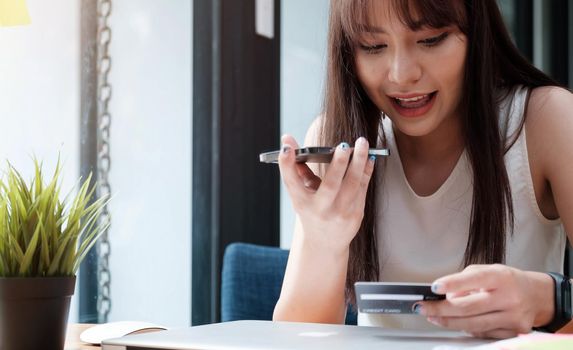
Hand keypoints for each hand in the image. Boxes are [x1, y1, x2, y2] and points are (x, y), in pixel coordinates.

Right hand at [278, 134, 374, 250]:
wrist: (325, 243)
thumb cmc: (311, 211)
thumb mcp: (300, 194)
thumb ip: (296, 169)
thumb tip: (288, 142)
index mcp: (301, 202)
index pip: (291, 182)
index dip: (286, 165)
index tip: (286, 149)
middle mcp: (320, 210)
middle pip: (330, 186)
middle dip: (338, 164)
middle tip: (343, 145)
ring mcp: (339, 214)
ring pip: (352, 185)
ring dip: (358, 162)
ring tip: (362, 143)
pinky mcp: (355, 215)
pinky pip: (362, 188)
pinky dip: (366, 171)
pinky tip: (369, 157)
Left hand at [416, 264, 553, 338]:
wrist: (536, 296)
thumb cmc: (507, 281)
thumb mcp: (488, 271)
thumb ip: (466, 279)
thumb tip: (445, 295)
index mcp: (500, 277)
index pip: (474, 279)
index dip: (452, 283)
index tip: (434, 287)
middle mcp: (509, 297)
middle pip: (468, 307)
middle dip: (440, 309)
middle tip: (421, 307)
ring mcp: (512, 317)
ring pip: (473, 324)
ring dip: (448, 321)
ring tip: (433, 316)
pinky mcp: (513, 332)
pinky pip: (482, 333)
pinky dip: (466, 328)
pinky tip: (456, 322)